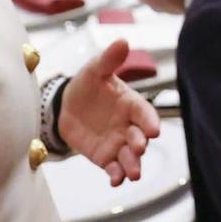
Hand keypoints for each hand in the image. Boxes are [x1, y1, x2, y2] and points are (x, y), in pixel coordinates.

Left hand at [59, 39, 162, 186]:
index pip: (145, 113)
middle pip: (139, 138)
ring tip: (132, 174)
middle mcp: (128, 126)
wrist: (66, 106)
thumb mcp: (95, 70)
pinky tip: (115, 180)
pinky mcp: (105, 157)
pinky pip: (113, 168)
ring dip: (133, 165)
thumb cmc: (87, 85)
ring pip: (130, 157)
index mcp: (131, 104)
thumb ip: (109, 60)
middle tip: (139, 148)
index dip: (150, 121)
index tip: (154, 129)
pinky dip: (116, 175)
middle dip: (140, 144)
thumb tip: (122, 41)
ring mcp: (118, 143)